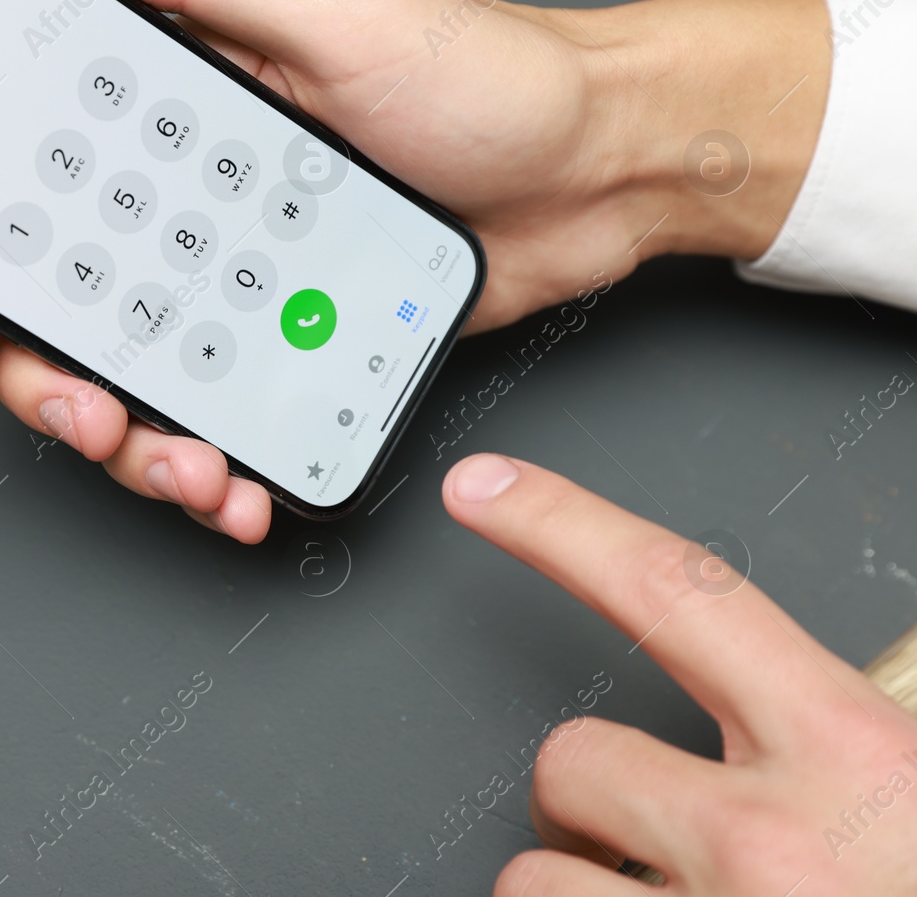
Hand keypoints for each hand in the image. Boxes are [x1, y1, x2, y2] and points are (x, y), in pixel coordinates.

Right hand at [0, 0, 828, 542]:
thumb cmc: (482, 72)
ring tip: (183, 464)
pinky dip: (214, 463)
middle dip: (48, 382)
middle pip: (60, 312)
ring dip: (133, 444)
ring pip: (134, 382)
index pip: (30, 191)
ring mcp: (239, 284)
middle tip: (87, 412)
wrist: (601, 168)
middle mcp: (188, 205)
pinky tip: (234, 482)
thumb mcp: (332, 2)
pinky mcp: (294, 344)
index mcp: (176, 117)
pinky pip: (224, 417)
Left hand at [442, 453, 916, 894]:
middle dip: (598, 796)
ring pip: (536, 877)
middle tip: (671, 838)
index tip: (484, 487)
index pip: (679, 594)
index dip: (566, 524)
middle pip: (574, 757)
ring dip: (588, 892)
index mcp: (861, 761)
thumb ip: (856, 733)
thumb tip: (806, 689)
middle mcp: (769, 846)